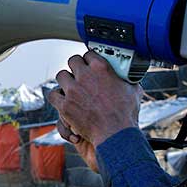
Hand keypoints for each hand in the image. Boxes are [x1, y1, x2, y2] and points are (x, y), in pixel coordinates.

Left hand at [46, 51, 141, 172]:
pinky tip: (62, 99)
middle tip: (79, 73)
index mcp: (101, 68)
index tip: (89, 62)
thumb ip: (128, 80)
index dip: (88, 58)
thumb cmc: (125, 114)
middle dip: (75, 66)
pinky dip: (57, 96)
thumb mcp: (133, 91)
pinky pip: (53, 95)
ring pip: (61, 76)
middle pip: (72, 61)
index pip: (88, 53)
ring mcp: (73, 90)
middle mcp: (85, 76)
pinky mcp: (65, 105)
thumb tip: (130, 76)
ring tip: (70, 85)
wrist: (115, 134)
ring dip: (65, 80)